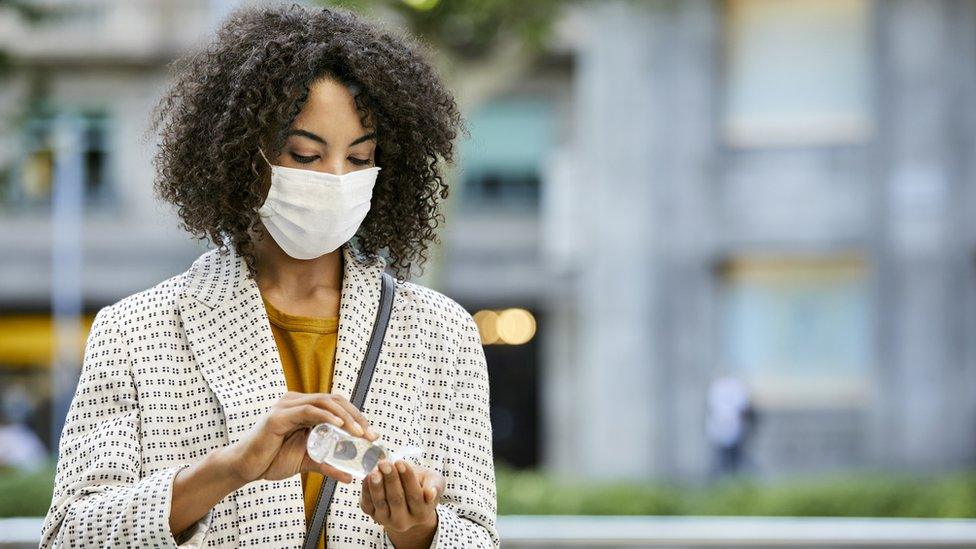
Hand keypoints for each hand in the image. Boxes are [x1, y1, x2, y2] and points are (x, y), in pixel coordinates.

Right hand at [225, 391, 379, 483]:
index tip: (372, 435)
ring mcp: (287, 406)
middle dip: (356, 417)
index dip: (357, 417)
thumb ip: (327, 464)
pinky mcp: (279, 416)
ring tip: (359, 432)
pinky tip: (340, 425)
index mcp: (304, 408)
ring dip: (346, 417)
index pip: (337, 405)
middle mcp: (296, 402)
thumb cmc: (272, 460)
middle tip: (371, 435)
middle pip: (335, 400)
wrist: (245, 468)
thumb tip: (350, 476)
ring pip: (325, 402)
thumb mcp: (307, 462)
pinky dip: (326, 416)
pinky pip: (308, 410)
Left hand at [360, 458, 444, 534]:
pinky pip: (368, 504)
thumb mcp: (434, 482)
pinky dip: (366, 490)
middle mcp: (404, 521)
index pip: (415, 496)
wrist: (408, 497)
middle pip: (397, 499)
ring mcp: (386, 520)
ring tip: (375, 470)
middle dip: (390, 480)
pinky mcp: (372, 515)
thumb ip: (435, 486)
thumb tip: (430, 494)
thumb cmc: (422, 484)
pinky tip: (368, 476)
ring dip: (377, 486)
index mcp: (422, 513)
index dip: (407, 478)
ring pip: (381, 503)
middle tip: (385, 463)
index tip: (400, 462)